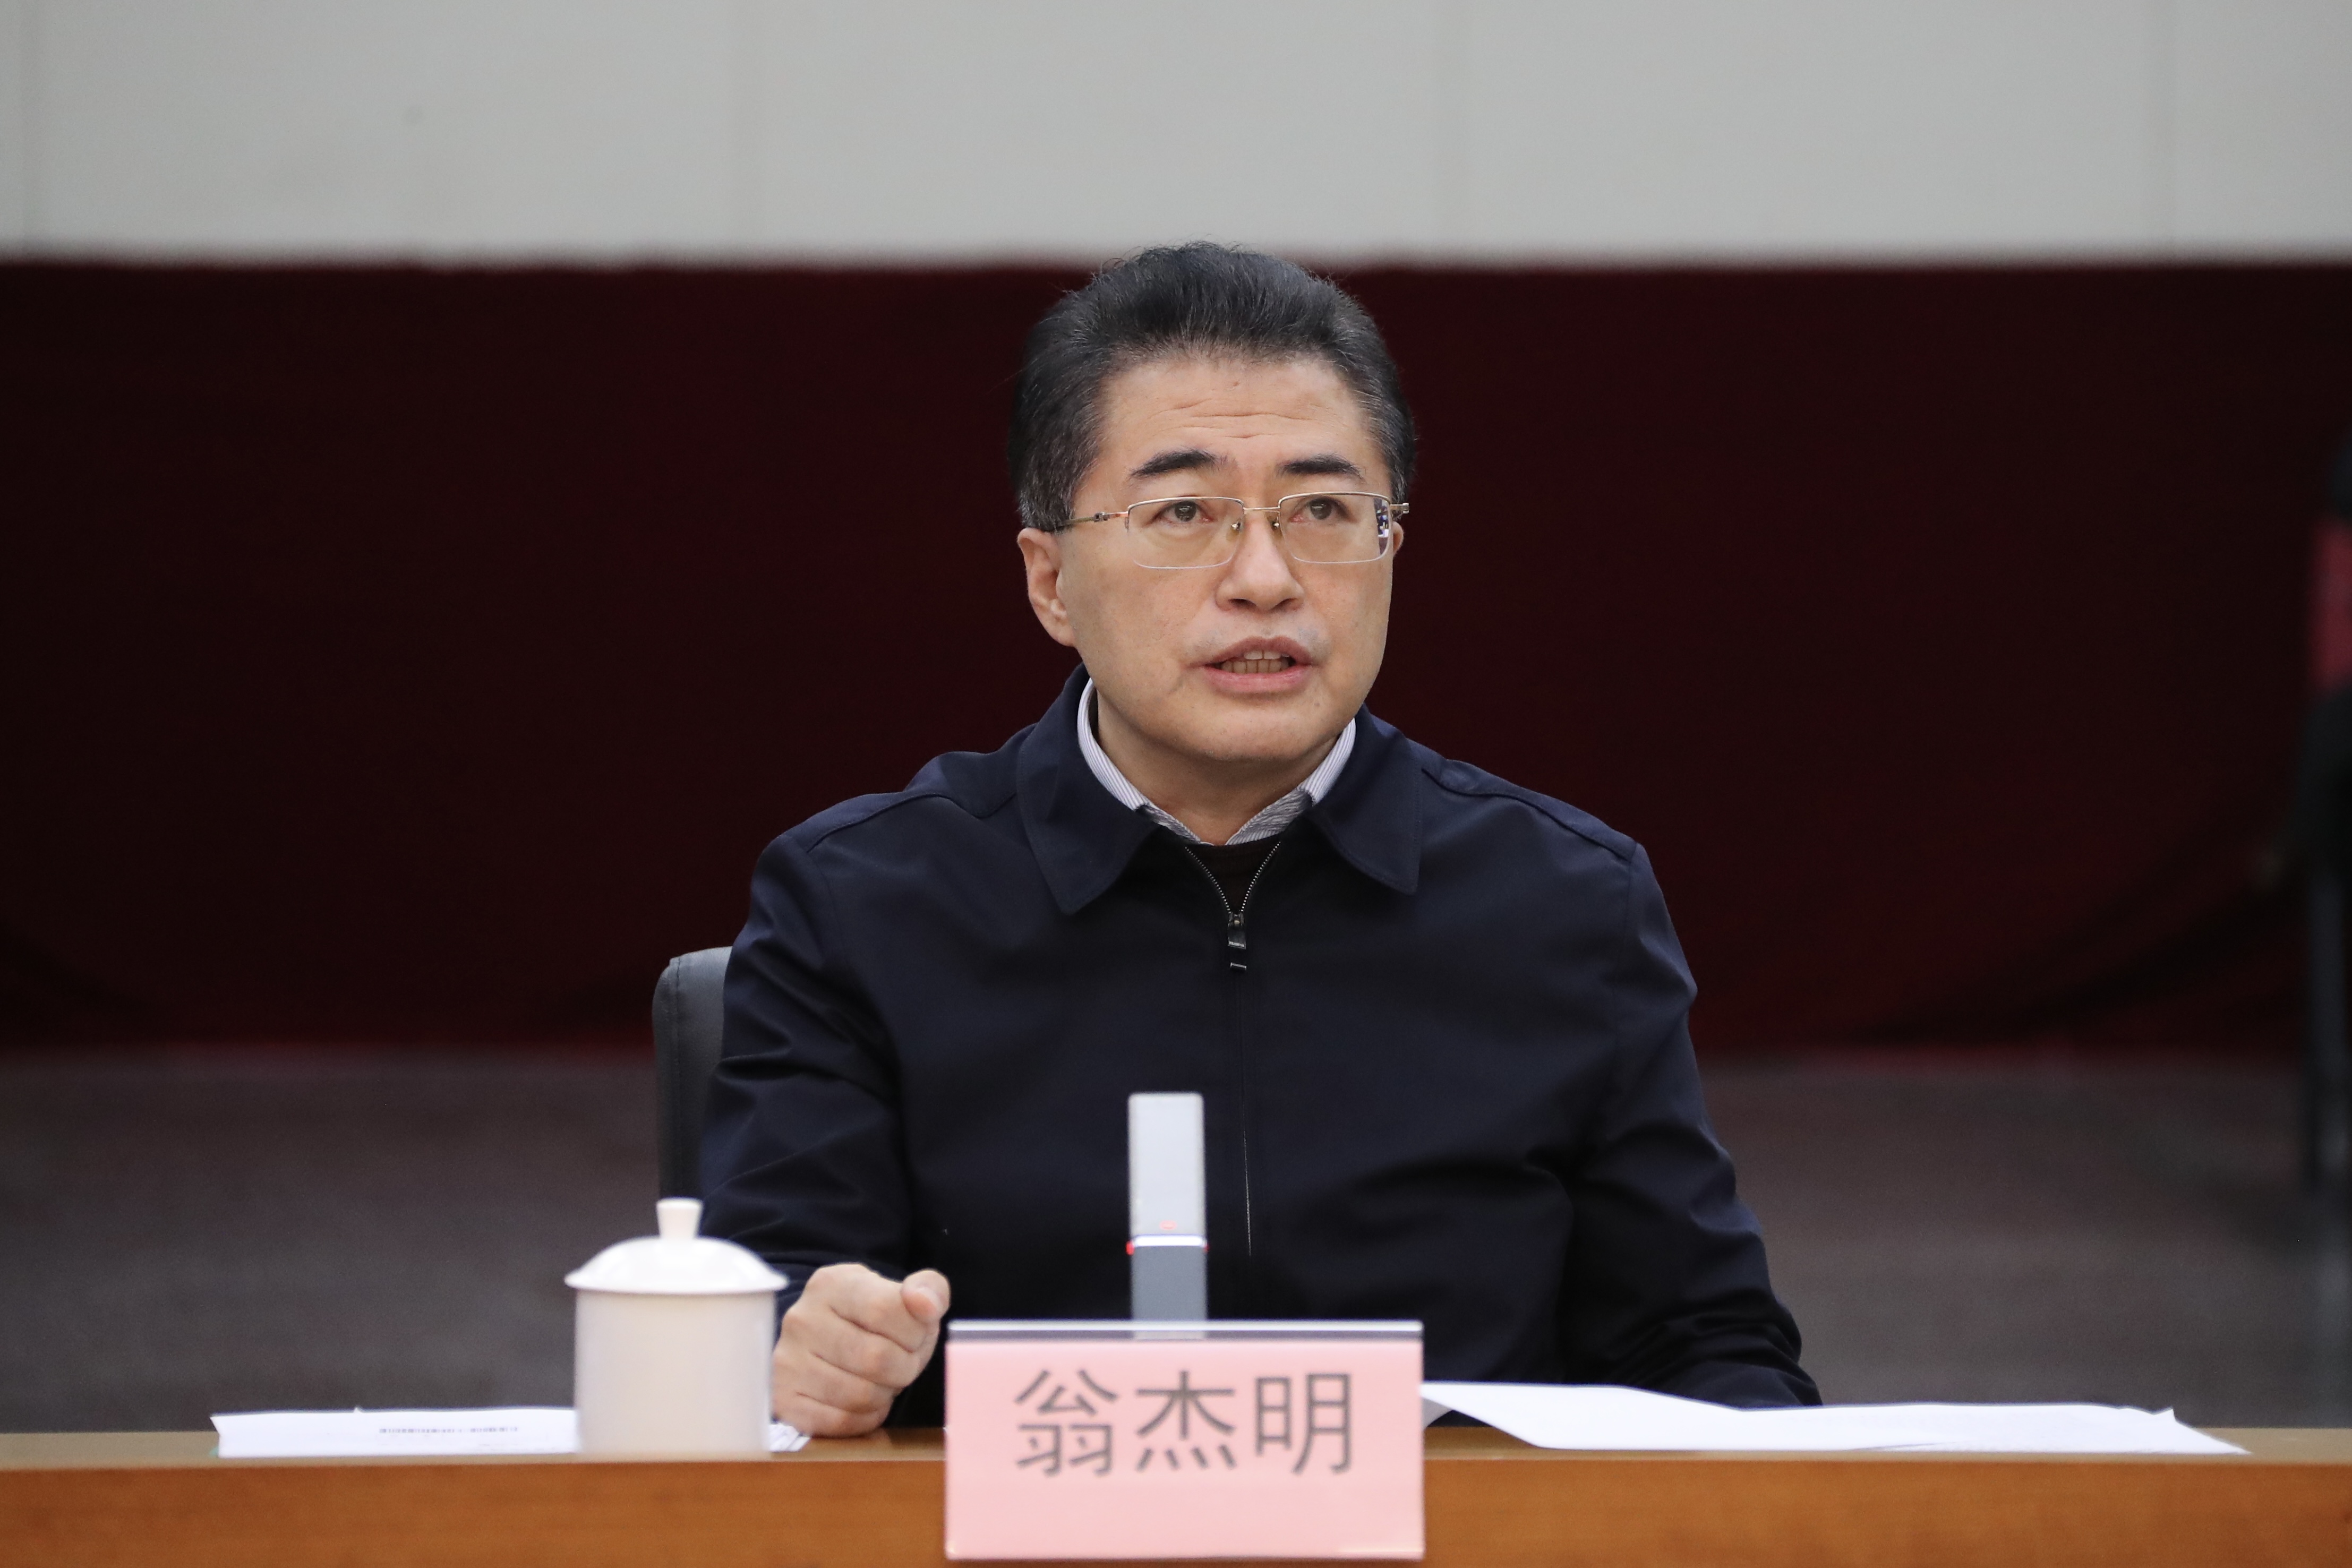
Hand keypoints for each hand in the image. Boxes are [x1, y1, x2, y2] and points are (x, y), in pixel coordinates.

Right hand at [771, 1262, 950, 1435]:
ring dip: (885, 1395)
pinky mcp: (784, 1401)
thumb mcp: (906, 1296)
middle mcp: (801, 1319)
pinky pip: (839, 1422)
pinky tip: (865, 1402)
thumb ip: (928, 1289)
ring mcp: (787, 1361)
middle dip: (904, 1368)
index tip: (913, 1335)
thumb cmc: (876, 1322)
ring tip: (881, 1380)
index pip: (886, 1310)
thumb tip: (926, 1304)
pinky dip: (864, 1419)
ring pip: (859, 1395)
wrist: (832, 1346)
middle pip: (875, 1358)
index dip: (913, 1331)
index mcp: (831, 1284)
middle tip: (901, 1364)